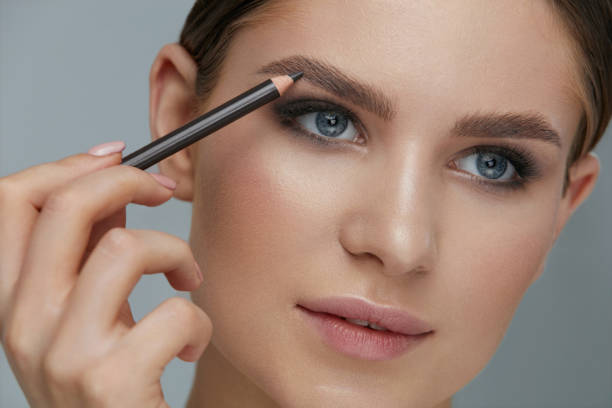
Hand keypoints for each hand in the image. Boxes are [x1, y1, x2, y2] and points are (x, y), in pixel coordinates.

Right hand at [0, 143, 211, 406]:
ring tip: (188, 281)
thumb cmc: (113, 388)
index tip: (119, 155)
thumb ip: (92, 252)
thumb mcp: (86, 315)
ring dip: (177, 254)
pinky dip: (199, 322)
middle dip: (128, 179)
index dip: (69, 163)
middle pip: (64, 206)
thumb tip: (114, 186)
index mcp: (13, 302)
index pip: (10, 200)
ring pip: (127, 247)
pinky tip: (190, 346)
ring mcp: (64, 355)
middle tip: (166, 190)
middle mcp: (24, 325)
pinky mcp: (112, 382)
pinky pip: (175, 312)